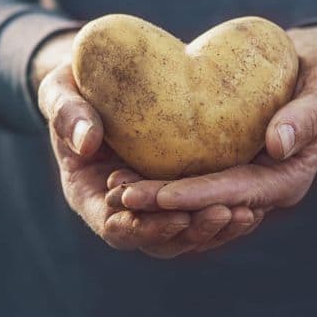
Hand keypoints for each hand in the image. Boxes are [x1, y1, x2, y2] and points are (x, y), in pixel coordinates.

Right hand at [34, 31, 260, 257]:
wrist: (96, 78)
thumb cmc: (72, 84)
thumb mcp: (60, 91)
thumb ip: (66, 113)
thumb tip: (86, 142)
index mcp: (89, 194)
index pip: (117, 228)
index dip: (146, 228)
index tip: (176, 217)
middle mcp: (123, 208)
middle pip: (160, 238)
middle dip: (193, 232)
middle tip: (226, 215)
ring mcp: (153, 201)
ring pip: (186, 231)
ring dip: (217, 228)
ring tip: (249, 212)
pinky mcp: (179, 187)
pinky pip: (203, 207)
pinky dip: (227, 207)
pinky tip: (256, 199)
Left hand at [114, 26, 316, 239]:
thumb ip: (310, 114)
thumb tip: (278, 145)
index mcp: (288, 179)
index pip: (237, 194)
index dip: (197, 196)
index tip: (159, 194)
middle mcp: (263, 189)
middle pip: (208, 205)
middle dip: (165, 205)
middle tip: (120, 194)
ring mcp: (243, 181)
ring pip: (194, 201)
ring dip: (156, 201)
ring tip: (114, 189)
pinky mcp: (227, 166)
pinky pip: (191, 182)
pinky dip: (161, 183)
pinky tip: (127, 172)